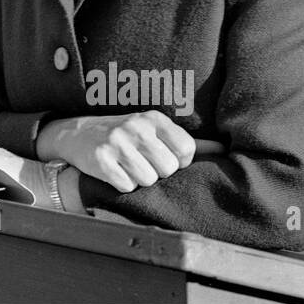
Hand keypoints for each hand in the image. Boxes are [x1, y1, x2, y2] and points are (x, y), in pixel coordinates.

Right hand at [35, 111, 195, 193]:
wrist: (77, 134)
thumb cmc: (126, 136)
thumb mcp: (155, 131)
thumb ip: (188, 141)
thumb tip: (226, 148)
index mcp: (154, 118)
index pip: (186, 150)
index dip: (178, 163)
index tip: (164, 159)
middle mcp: (136, 126)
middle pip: (168, 169)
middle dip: (157, 172)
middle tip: (142, 162)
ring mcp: (117, 141)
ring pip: (147, 180)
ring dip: (139, 179)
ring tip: (127, 166)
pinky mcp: (101, 159)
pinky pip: (127, 185)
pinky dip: (122, 184)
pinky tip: (114, 171)